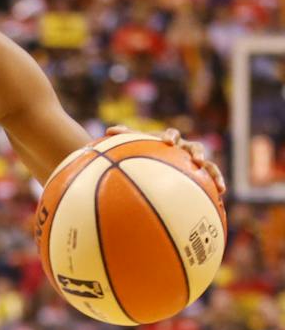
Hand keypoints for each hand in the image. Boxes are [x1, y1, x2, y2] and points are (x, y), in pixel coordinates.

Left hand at [105, 125, 225, 196]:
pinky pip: (208, 182)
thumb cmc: (143, 151)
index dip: (171, 136)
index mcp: (170, 140)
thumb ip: (125, 137)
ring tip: (220, 187)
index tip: (168, 141)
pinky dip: (214, 189)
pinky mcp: (198, 175)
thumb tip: (109, 129)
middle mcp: (185, 149)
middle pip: (195, 147)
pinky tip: (219, 199)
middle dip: (198, 153)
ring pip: (208, 166)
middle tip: (198, 161)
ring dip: (214, 174)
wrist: (155, 158)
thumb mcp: (134, 145)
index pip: (172, 134)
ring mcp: (193, 162)